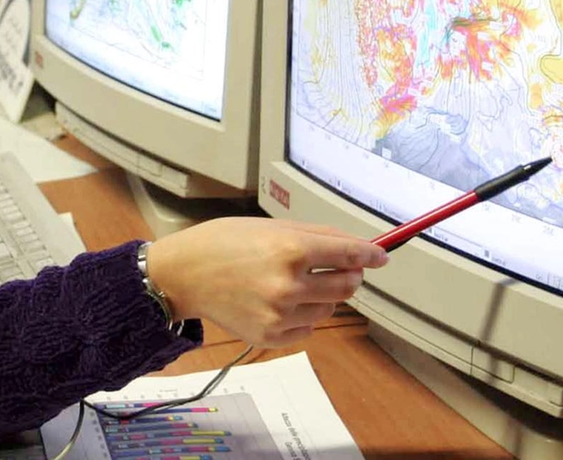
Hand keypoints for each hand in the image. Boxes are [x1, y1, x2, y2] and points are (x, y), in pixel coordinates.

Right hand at [145, 217, 387, 347]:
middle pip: (346, 286)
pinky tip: (277, 303)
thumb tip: (360, 247)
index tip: (379, 256)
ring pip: (329, 310)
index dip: (370, 255)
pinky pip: (308, 330)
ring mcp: (279, 314)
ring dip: (321, 297)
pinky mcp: (270, 336)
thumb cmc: (223, 243)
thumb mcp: (270, 226)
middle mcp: (287, 284)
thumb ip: (318, 236)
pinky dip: (302, 317)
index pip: (349, 256)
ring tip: (292, 285)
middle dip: (347, 276)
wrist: (183, 275)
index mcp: (290, 250)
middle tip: (334, 269)